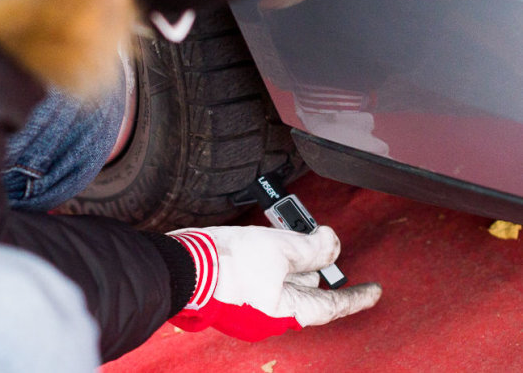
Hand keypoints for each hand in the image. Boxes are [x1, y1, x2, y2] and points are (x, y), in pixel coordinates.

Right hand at [167, 225, 381, 340]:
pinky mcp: (233, 300)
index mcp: (287, 311)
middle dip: (312, 269)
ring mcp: (249, 311)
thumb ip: (313, 248)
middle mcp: (269, 318)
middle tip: (317, 245)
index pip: (333, 306)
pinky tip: (262, 248)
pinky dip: (270, 268)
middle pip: (305, 292)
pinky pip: (263, 284)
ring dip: (288, 264)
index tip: (374, 291)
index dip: (357, 296)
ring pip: (282, 285)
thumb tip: (332, 245)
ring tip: (284, 239)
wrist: (183, 264)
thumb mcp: (280, 246)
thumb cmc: (227, 260)